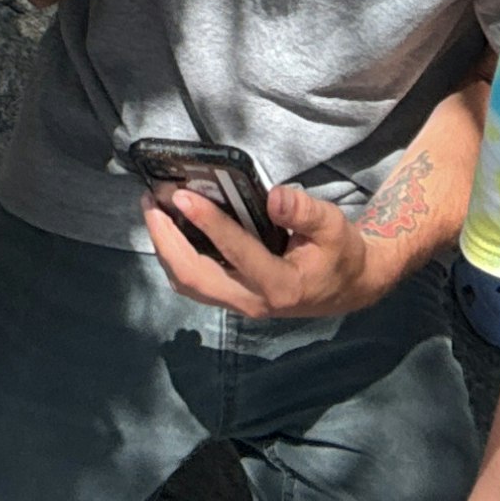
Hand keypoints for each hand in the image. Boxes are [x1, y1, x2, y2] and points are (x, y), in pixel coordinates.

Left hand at [139, 181, 377, 321]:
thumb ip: (305, 212)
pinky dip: (175, 258)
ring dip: (164, 249)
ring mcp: (240, 304)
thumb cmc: (340, 254)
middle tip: (150, 202)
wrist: (349, 288)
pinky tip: (170, 230)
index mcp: (281, 285)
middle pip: (195, 277)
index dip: (209, 222)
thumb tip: (274, 196)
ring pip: (189, 284)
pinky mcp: (233, 298)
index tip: (184, 195)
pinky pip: (195, 283)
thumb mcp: (334, 227)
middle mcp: (253, 301)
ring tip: (152, 211)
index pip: (237, 252)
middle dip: (166, 240)